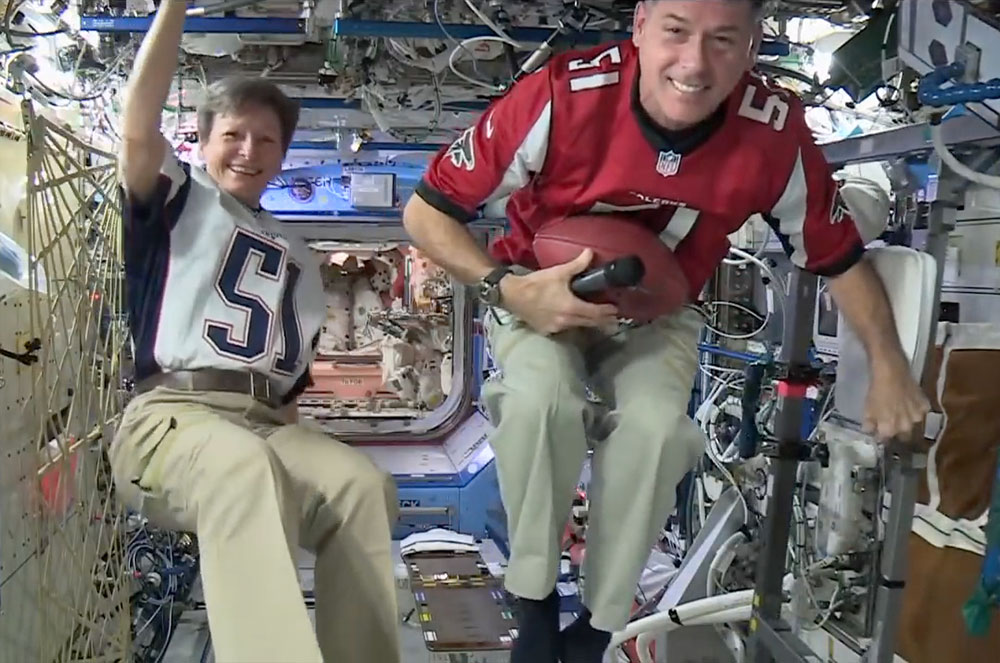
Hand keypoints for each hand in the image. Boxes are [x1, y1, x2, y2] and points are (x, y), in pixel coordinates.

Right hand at [499, 249, 619, 334]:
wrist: (512, 295)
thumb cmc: (536, 284)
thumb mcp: (559, 272)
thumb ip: (578, 265)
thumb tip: (591, 253)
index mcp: (571, 308)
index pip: (596, 313)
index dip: (607, 312)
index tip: (615, 310)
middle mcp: (566, 321)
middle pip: (590, 323)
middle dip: (602, 321)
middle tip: (612, 319)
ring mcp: (556, 328)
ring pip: (577, 327)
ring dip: (587, 323)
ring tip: (595, 318)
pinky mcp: (547, 331)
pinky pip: (564, 329)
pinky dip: (572, 325)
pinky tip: (572, 320)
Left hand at [862, 359, 930, 442]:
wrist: (891, 371)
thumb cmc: (876, 389)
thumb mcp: (867, 408)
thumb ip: (869, 424)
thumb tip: (869, 431)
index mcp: (890, 429)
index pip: (886, 440)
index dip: (883, 437)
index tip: (880, 433)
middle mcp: (906, 427)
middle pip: (903, 435)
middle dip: (897, 431)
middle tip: (891, 422)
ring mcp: (918, 417)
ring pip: (913, 424)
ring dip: (908, 420)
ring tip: (901, 410)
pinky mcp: (925, 405)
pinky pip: (921, 412)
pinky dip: (916, 409)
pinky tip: (910, 402)